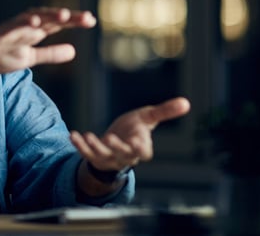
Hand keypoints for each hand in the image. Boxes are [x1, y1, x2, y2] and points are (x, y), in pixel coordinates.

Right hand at [0, 7, 95, 73]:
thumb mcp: (29, 58)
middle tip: (85, 17)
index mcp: (32, 31)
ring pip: (30, 20)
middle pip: (47, 18)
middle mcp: (23, 26)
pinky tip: (33, 24)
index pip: (56, 24)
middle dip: (65, 17)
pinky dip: (20, 25)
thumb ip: (50, 54)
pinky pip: (9, 29)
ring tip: (63, 16)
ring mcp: (9, 30)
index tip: (91, 20)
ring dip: (46, 16)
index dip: (73, 21)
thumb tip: (74, 51)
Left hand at [70, 97, 190, 171]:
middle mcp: (125, 155)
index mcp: (141, 146)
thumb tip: (186, 102)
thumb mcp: (148, 118)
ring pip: (103, 156)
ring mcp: (110, 157)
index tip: (138, 141)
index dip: (141, 148)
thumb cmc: (135, 128)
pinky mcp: (95, 157)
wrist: (116, 140)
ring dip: (95, 147)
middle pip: (122, 155)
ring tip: (89, 136)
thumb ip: (165, 111)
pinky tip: (73, 135)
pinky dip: (80, 146)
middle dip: (116, 147)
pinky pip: (87, 154)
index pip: (144, 152)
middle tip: (110, 138)